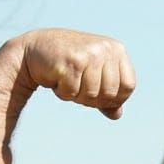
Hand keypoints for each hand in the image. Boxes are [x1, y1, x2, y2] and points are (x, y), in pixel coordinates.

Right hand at [21, 28, 135, 119]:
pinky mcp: (72, 61)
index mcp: (116, 50)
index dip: (115, 97)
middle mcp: (106, 48)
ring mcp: (89, 53)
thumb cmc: (68, 65)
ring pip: (92, 95)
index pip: (128, 86)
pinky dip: (63, 92)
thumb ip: (108, 97)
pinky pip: (73, 93)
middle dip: (94, 99)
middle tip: (79, 87)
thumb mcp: (93, 77)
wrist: (34, 50)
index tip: (99, 93)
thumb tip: (117, 115)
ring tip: (68, 80)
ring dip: (77, 96)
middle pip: (111, 94)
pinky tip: (57, 78)